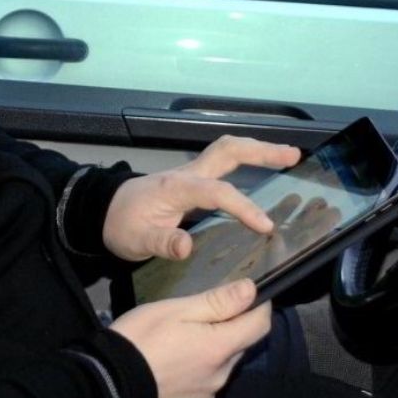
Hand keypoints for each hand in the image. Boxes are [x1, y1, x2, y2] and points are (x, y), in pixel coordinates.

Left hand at [103, 135, 301, 261]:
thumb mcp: (137, 240)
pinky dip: (247, 161)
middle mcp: (188, 173)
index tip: (266, 226)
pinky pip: (224, 165)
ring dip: (258, 150)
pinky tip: (264, 172)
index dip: (243, 207)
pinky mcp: (192, 180)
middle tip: (294, 156)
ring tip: (289, 156)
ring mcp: (191, 173)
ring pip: (227, 152)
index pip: (218, 192)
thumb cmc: (122, 225)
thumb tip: (187, 247)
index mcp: (177, 188)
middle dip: (262, 151)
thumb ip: (162, 242)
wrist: (103, 211)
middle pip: (228, 151)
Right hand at [109, 278, 269, 397]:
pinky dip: (197, 374)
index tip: (251, 294)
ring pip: (221, 368)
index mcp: (219, 348)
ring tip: (181, 342)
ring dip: (212, 353)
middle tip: (203, 315)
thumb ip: (217, 302)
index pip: (260, 326)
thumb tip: (251, 290)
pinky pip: (204, 387)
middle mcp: (220, 377)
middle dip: (230, 329)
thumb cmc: (140, 339)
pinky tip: (174, 366)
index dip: (260, 306)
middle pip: (239, 347)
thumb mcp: (176, 310)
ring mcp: (205, 397)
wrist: (107, 385)